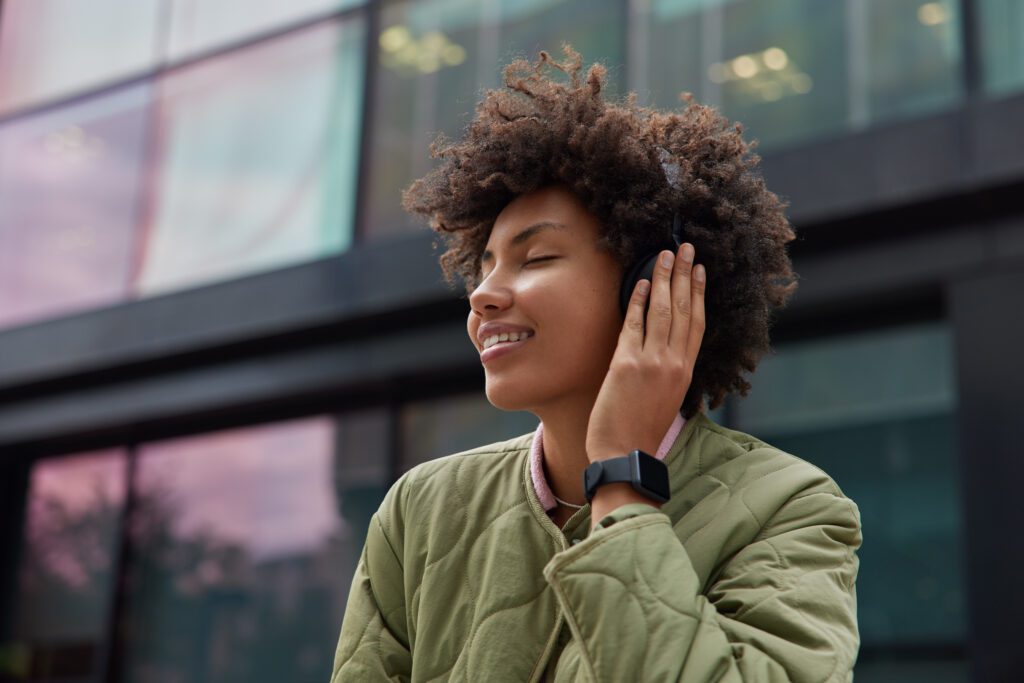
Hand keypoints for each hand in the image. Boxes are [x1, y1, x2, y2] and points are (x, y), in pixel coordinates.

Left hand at [586, 243, 705, 463]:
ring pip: (663, 311)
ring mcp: (652, 362)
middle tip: (686, 248)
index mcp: (685, 372)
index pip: (696, 324)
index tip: (700, 271)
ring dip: (664, 278)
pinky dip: (638, 300)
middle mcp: (674, 363)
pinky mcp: (627, 364)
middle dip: (685, 275)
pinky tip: (640, 281)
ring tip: (665, 254)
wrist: (624, 456)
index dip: (699, 294)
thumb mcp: (664, 401)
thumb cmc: (639, 433)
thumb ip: (667, 374)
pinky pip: (634, 324)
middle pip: (684, 309)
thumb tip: (663, 353)